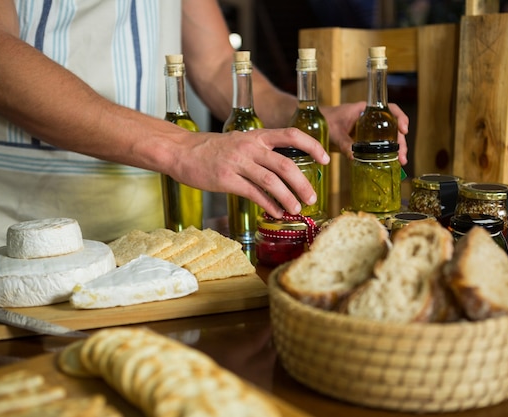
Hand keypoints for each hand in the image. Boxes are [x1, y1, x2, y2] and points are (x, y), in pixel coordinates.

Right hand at [168, 127, 329, 218]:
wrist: (182, 151)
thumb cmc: (212, 149)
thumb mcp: (240, 142)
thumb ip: (261, 152)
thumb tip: (284, 171)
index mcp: (257, 136)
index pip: (292, 135)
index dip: (312, 146)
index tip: (325, 160)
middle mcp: (250, 147)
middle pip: (286, 165)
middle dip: (303, 184)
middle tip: (313, 198)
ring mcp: (238, 163)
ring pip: (272, 182)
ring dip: (289, 198)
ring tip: (297, 209)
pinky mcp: (226, 179)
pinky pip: (254, 194)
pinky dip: (269, 205)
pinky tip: (276, 212)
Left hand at [321, 102, 409, 164]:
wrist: (315, 125)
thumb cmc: (324, 121)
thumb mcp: (334, 131)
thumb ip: (344, 143)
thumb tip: (354, 156)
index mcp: (365, 110)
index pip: (390, 109)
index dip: (400, 117)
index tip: (404, 130)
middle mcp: (371, 119)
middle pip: (393, 127)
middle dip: (400, 141)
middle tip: (402, 156)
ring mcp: (369, 130)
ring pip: (388, 137)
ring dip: (395, 149)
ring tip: (400, 162)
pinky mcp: (364, 141)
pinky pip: (378, 146)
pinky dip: (385, 154)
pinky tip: (389, 163)